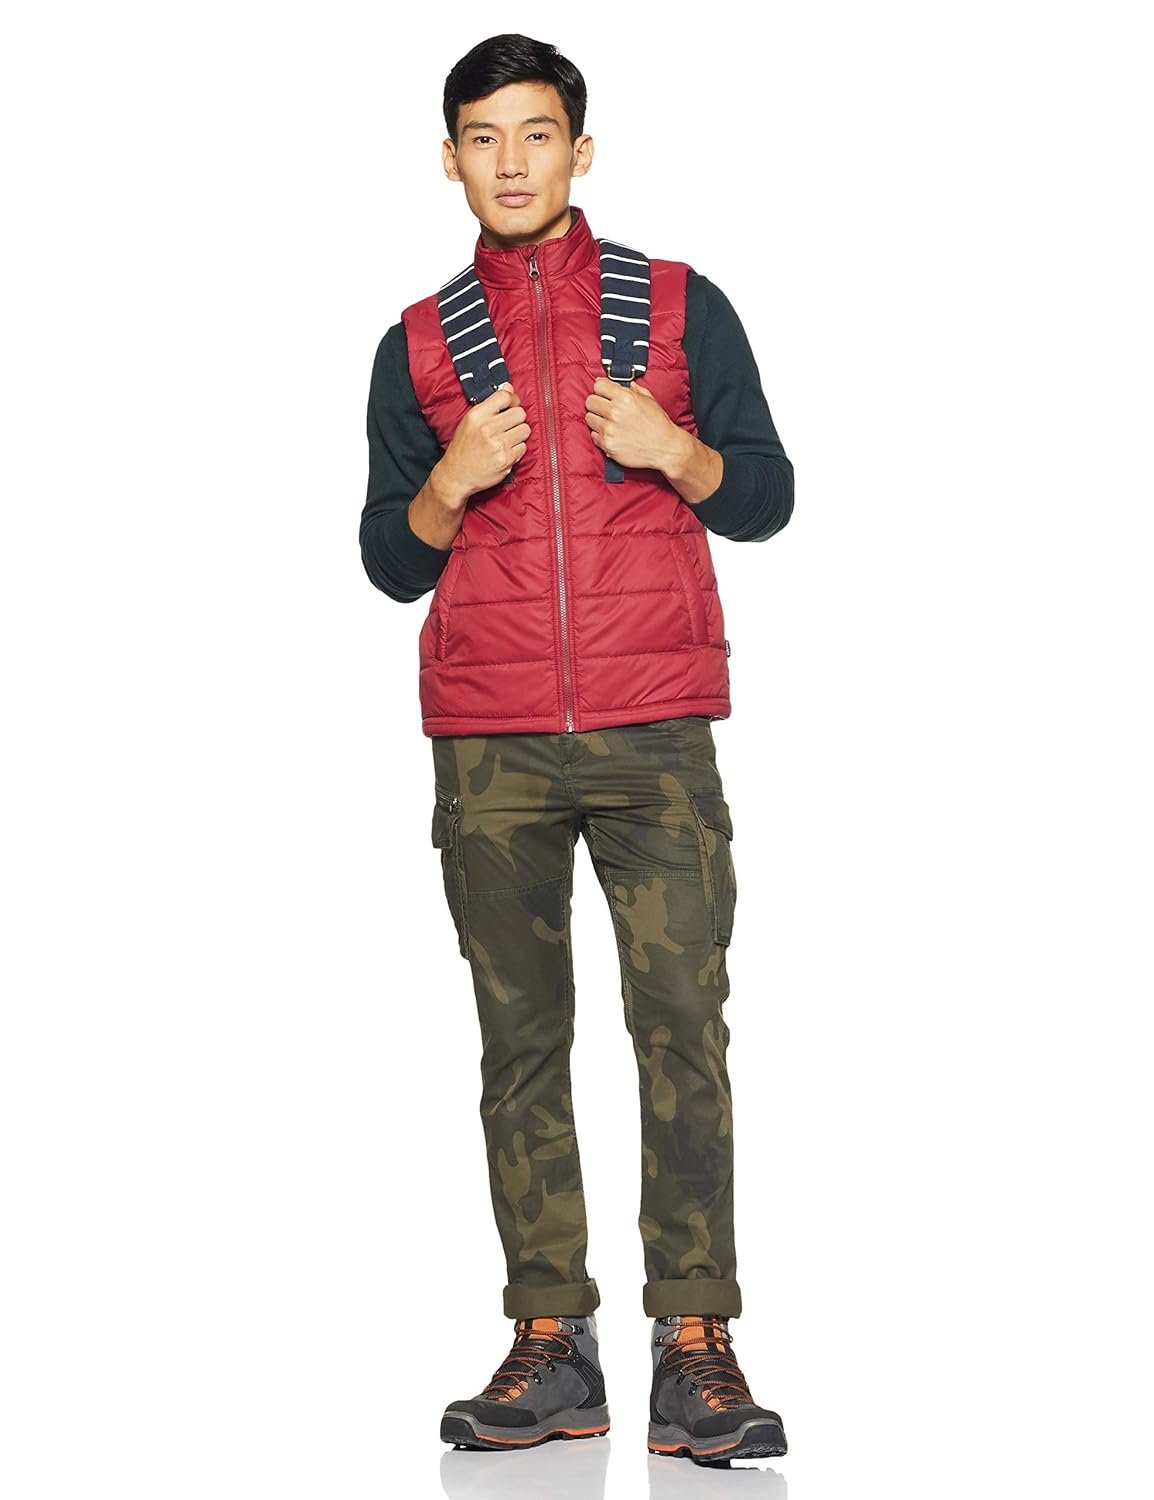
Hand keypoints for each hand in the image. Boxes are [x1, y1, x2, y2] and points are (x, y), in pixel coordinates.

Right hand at [438, 382, 530, 503]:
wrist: (457, 475)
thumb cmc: (463, 446)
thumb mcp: (470, 421)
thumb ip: (490, 404)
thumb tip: (509, 387)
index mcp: (477, 415)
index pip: (505, 396)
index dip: (512, 400)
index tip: (511, 406)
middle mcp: (487, 428)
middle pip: (520, 413)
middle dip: (517, 419)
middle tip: (509, 426)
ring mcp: (498, 445)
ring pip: (525, 430)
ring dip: (519, 434)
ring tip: (508, 439)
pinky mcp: (506, 460)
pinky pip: (523, 447)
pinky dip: (517, 450)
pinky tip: (506, 451)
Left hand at [584, 377, 684, 472]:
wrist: (665, 448)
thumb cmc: (659, 424)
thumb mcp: (649, 400)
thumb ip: (633, 389)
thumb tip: (621, 383)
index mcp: (625, 397)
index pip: (598, 385)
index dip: (601, 389)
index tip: (604, 393)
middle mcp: (614, 412)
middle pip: (590, 401)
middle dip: (597, 403)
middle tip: (605, 409)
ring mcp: (609, 429)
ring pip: (589, 418)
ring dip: (597, 419)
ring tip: (609, 423)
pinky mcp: (607, 444)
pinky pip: (593, 435)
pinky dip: (600, 435)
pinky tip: (612, 434)